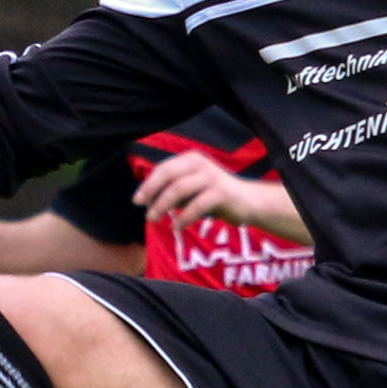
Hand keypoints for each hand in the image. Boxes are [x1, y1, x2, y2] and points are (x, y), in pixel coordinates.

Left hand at [133, 150, 263, 228]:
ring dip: (163, 206)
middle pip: (168, 174)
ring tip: (154, 219)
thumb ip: (172, 192)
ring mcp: (211, 176)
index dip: (148, 184)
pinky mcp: (221, 192)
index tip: (137, 200)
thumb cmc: (215, 197)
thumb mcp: (191, 191)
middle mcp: (200, 163)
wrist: (249, 202)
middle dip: (151, 192)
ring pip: (179, 188)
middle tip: (144, 210)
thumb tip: (147, 201)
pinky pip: (196, 205)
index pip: (163, 169)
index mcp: (191, 159)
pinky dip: (183, 217)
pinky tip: (176, 227)